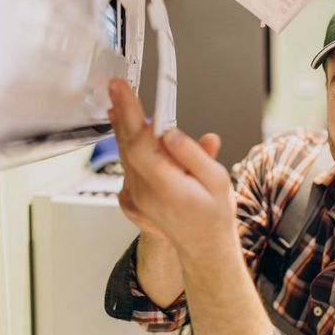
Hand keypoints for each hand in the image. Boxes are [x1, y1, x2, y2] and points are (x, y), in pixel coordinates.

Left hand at [107, 78, 236, 257]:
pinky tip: (132, 134)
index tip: (122, 90)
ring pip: (124, 154)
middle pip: (126, 145)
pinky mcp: (130, 198)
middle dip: (122, 112)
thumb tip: (170, 132)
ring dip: (124, 128)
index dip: (129, 114)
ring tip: (122, 103)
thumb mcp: (216, 180)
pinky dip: (129, 146)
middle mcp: (144, 193)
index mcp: (167, 187)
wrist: (203, 246)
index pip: (140, 144)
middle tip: (117, 88)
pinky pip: (126, 166)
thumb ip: (193, 154)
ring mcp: (134, 197)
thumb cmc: (213, 214)